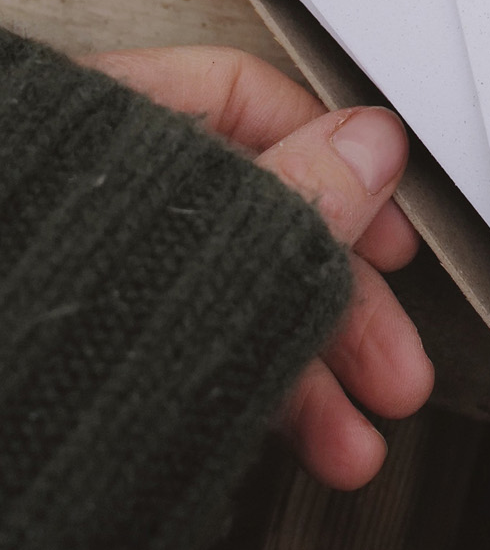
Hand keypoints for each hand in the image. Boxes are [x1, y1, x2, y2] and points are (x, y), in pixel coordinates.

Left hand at [87, 44, 434, 491]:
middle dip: (335, 304)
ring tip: (348, 443)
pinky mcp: (62, 361)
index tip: (389, 235)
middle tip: (391, 366)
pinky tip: (267, 448)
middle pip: (245, 220)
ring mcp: (73, 284)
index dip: (334, 163)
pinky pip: (167, 365)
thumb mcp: (164, 233)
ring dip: (296, 379)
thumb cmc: (3, 321)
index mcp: (95, 125)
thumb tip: (367, 146)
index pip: (241, 101)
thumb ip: (281, 191)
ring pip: (211, 309)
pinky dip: (228, 407)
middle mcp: (85, 199)